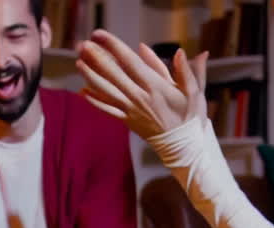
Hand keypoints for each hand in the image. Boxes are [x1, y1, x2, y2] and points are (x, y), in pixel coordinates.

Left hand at [77, 29, 208, 139]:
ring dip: (91, 76)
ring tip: (78, 63)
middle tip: (82, 44)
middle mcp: (139, 97)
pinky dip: (95, 101)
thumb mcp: (194, 91)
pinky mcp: (127, 122)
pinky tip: (83, 91)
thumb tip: (179, 51)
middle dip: (97, 58)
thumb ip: (185, 71)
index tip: (100, 35)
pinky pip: (108, 110)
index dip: (113, 46)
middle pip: (113, 74)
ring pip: (107, 91)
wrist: (184, 146)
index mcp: (155, 86)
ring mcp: (131, 110)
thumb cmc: (190, 116)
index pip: (130, 62)